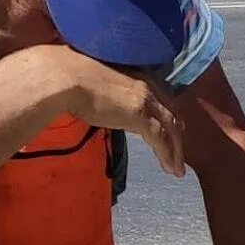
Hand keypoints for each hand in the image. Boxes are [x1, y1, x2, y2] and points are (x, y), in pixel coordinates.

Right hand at [49, 49, 184, 176]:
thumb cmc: (68, 76)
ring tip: (176, 170)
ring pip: (170, 128)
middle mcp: (146, 85)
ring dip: (176, 151)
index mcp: (137, 75)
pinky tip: (169, 168)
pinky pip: (161, 139)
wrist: (65, 77)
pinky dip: (167, 154)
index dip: (168, 115)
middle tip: (179, 153)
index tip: (172, 129)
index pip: (162, 97)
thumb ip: (107, 93)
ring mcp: (145, 99)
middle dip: (176, 135)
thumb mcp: (97, 83)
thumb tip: (102, 103)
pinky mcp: (139, 115)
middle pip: (171, 113)